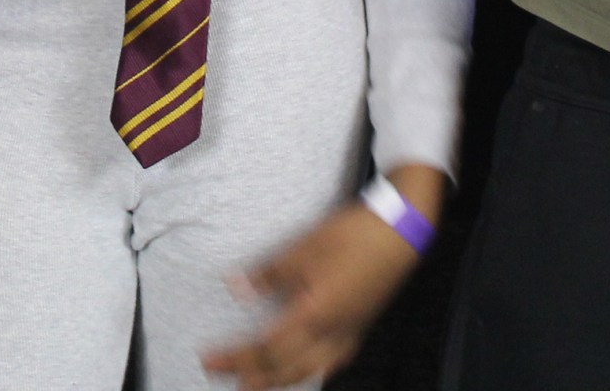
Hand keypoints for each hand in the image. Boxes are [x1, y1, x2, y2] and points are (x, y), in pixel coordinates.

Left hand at [201, 192, 431, 389]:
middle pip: (285, 369)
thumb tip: (237, 288)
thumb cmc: (354, 236)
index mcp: (315, 315)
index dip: (236, 357)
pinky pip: (326, 365)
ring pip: (308, 372)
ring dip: (278, 380)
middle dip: (252, 376)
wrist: (400, 234)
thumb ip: (271, 273)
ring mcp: (348, 336)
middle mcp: (332, 335)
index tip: (210, 360)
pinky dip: (305, 372)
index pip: (266, 348)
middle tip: (223, 377)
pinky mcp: (358, 330)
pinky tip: (300, 369)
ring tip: (254, 383)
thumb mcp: (306, 247)